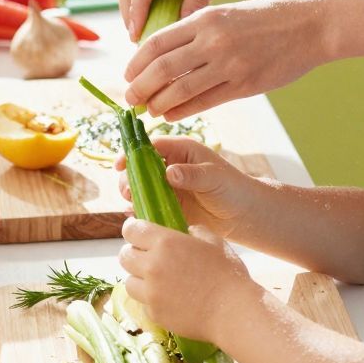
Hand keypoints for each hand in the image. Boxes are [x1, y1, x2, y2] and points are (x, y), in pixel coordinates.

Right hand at [117, 134, 259, 242]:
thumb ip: (191, 174)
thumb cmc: (233, 188)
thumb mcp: (213, 177)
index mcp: (181, 151)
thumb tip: (169, 172)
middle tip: (128, 191)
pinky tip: (139, 216)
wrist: (243, 214)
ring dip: (132, 194)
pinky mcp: (168, 206)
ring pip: (141, 188)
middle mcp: (171, 167)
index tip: (120, 163)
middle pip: (140, 167)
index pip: (151, 146)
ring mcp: (168, 187)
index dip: (133, 153)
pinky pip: (148, 206)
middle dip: (129, 177)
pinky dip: (140, 210)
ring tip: (132, 203)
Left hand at [117, 219, 256, 346]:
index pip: (132, 230)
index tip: (138, 234)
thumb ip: (196, 232)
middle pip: (124, 255)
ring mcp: (151, 292)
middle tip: (147, 258)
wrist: (232, 312)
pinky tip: (169, 299)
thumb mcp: (215, 243)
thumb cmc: (228, 274)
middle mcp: (152, 265)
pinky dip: (151, 300)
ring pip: (128, 281)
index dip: (134, 230)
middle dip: (133, 254)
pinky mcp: (153, 313)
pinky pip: (142, 303)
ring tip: (156, 281)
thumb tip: (186, 231)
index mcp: (166, 242)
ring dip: (139, 279)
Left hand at [122, 0, 328, 119]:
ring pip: (179, 90)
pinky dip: (182, 110)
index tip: (128, 74)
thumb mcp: (228, 12)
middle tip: (130, 98)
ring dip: (158, 103)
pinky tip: (172, 114)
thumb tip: (167, 50)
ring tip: (149, 109)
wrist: (311, 25)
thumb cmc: (269, 16)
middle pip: (161, 69)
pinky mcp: (245, 85)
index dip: (136, 62)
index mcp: (205, 18)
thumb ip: (199, 29)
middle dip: (139, 87)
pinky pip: (205, 102)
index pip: (156, 43)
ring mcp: (229, 65)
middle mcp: (213, 41)